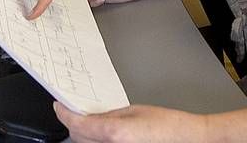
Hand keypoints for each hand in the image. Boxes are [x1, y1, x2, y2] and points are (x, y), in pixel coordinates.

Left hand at [54, 102, 207, 142]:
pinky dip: (95, 142)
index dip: (64, 114)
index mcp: (115, 133)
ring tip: (89, 122)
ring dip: (83, 135)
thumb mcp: (134, 111)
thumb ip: (108, 114)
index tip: (59, 106)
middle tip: (74, 110)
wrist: (187, 140)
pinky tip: (101, 134)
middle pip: (78, 138)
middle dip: (73, 124)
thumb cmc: (168, 126)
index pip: (77, 124)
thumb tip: (90, 114)